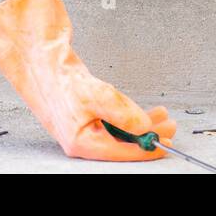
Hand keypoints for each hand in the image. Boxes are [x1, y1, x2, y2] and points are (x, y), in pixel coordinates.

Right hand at [0, 0, 176, 160]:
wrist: (45, 63)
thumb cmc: (62, 80)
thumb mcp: (97, 95)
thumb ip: (123, 113)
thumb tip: (144, 126)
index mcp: (82, 143)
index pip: (120, 152)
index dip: (145, 150)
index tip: (165, 146)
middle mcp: (84, 140)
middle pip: (123, 144)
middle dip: (148, 136)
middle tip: (171, 127)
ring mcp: (87, 130)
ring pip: (122, 133)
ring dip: (143, 125)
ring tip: (163, 116)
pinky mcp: (90, 118)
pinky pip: (116, 123)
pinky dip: (132, 117)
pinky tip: (148, 112)